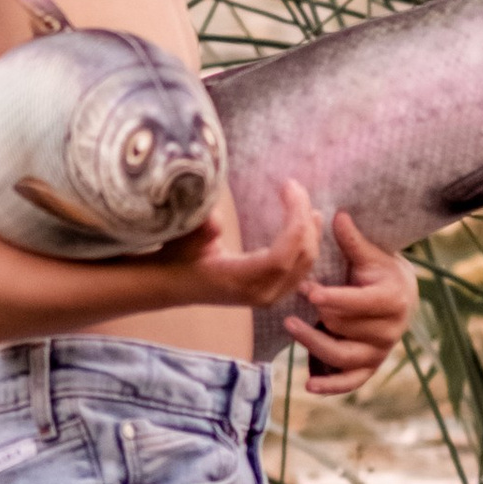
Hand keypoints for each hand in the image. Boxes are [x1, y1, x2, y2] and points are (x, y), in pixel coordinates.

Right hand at [153, 176, 323, 315]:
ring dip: (310, 231)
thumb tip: (216, 219)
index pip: (281, 256)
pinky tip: (310, 224)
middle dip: (303, 218)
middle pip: (300, 257)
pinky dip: (308, 244)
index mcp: (239, 280)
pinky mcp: (272, 292)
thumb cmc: (177, 257)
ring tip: (304, 200)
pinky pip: (301, 269)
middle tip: (294, 187)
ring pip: (305, 263)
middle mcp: (260, 293)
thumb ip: (202, 230)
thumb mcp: (184, 239)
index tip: (289, 187)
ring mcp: (268, 297)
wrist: (172, 283)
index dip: (293, 221)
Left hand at [286, 210, 414, 394]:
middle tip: (295, 297)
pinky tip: (308, 386)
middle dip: (319, 312)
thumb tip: (339, 215)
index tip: (307, 290)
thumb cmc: (379, 268)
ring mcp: (380, 352)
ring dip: (313, 344)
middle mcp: (391, 331)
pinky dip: (331, 387)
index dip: (332, 297)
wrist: (400, 293)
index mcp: (393, 299)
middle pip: (345, 328)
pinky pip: (351, 382)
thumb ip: (353, 240)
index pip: (358, 303)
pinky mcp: (370, 367)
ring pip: (343, 356)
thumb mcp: (370, 253)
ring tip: (289, 326)